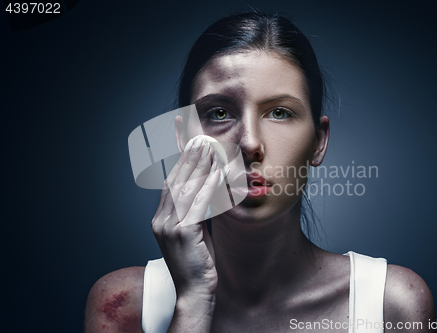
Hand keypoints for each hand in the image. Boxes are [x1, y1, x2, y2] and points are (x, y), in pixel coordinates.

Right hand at [152, 136, 219, 301]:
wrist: (194, 292)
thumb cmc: (197, 263)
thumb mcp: (194, 233)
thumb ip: (196, 211)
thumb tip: (208, 190)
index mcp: (160, 219)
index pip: (169, 183)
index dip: (178, 162)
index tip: (188, 144)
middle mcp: (160, 220)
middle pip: (174, 181)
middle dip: (188, 158)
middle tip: (200, 139)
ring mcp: (168, 227)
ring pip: (184, 188)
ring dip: (198, 166)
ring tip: (208, 148)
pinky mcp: (182, 234)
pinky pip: (196, 203)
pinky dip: (207, 186)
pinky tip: (216, 172)